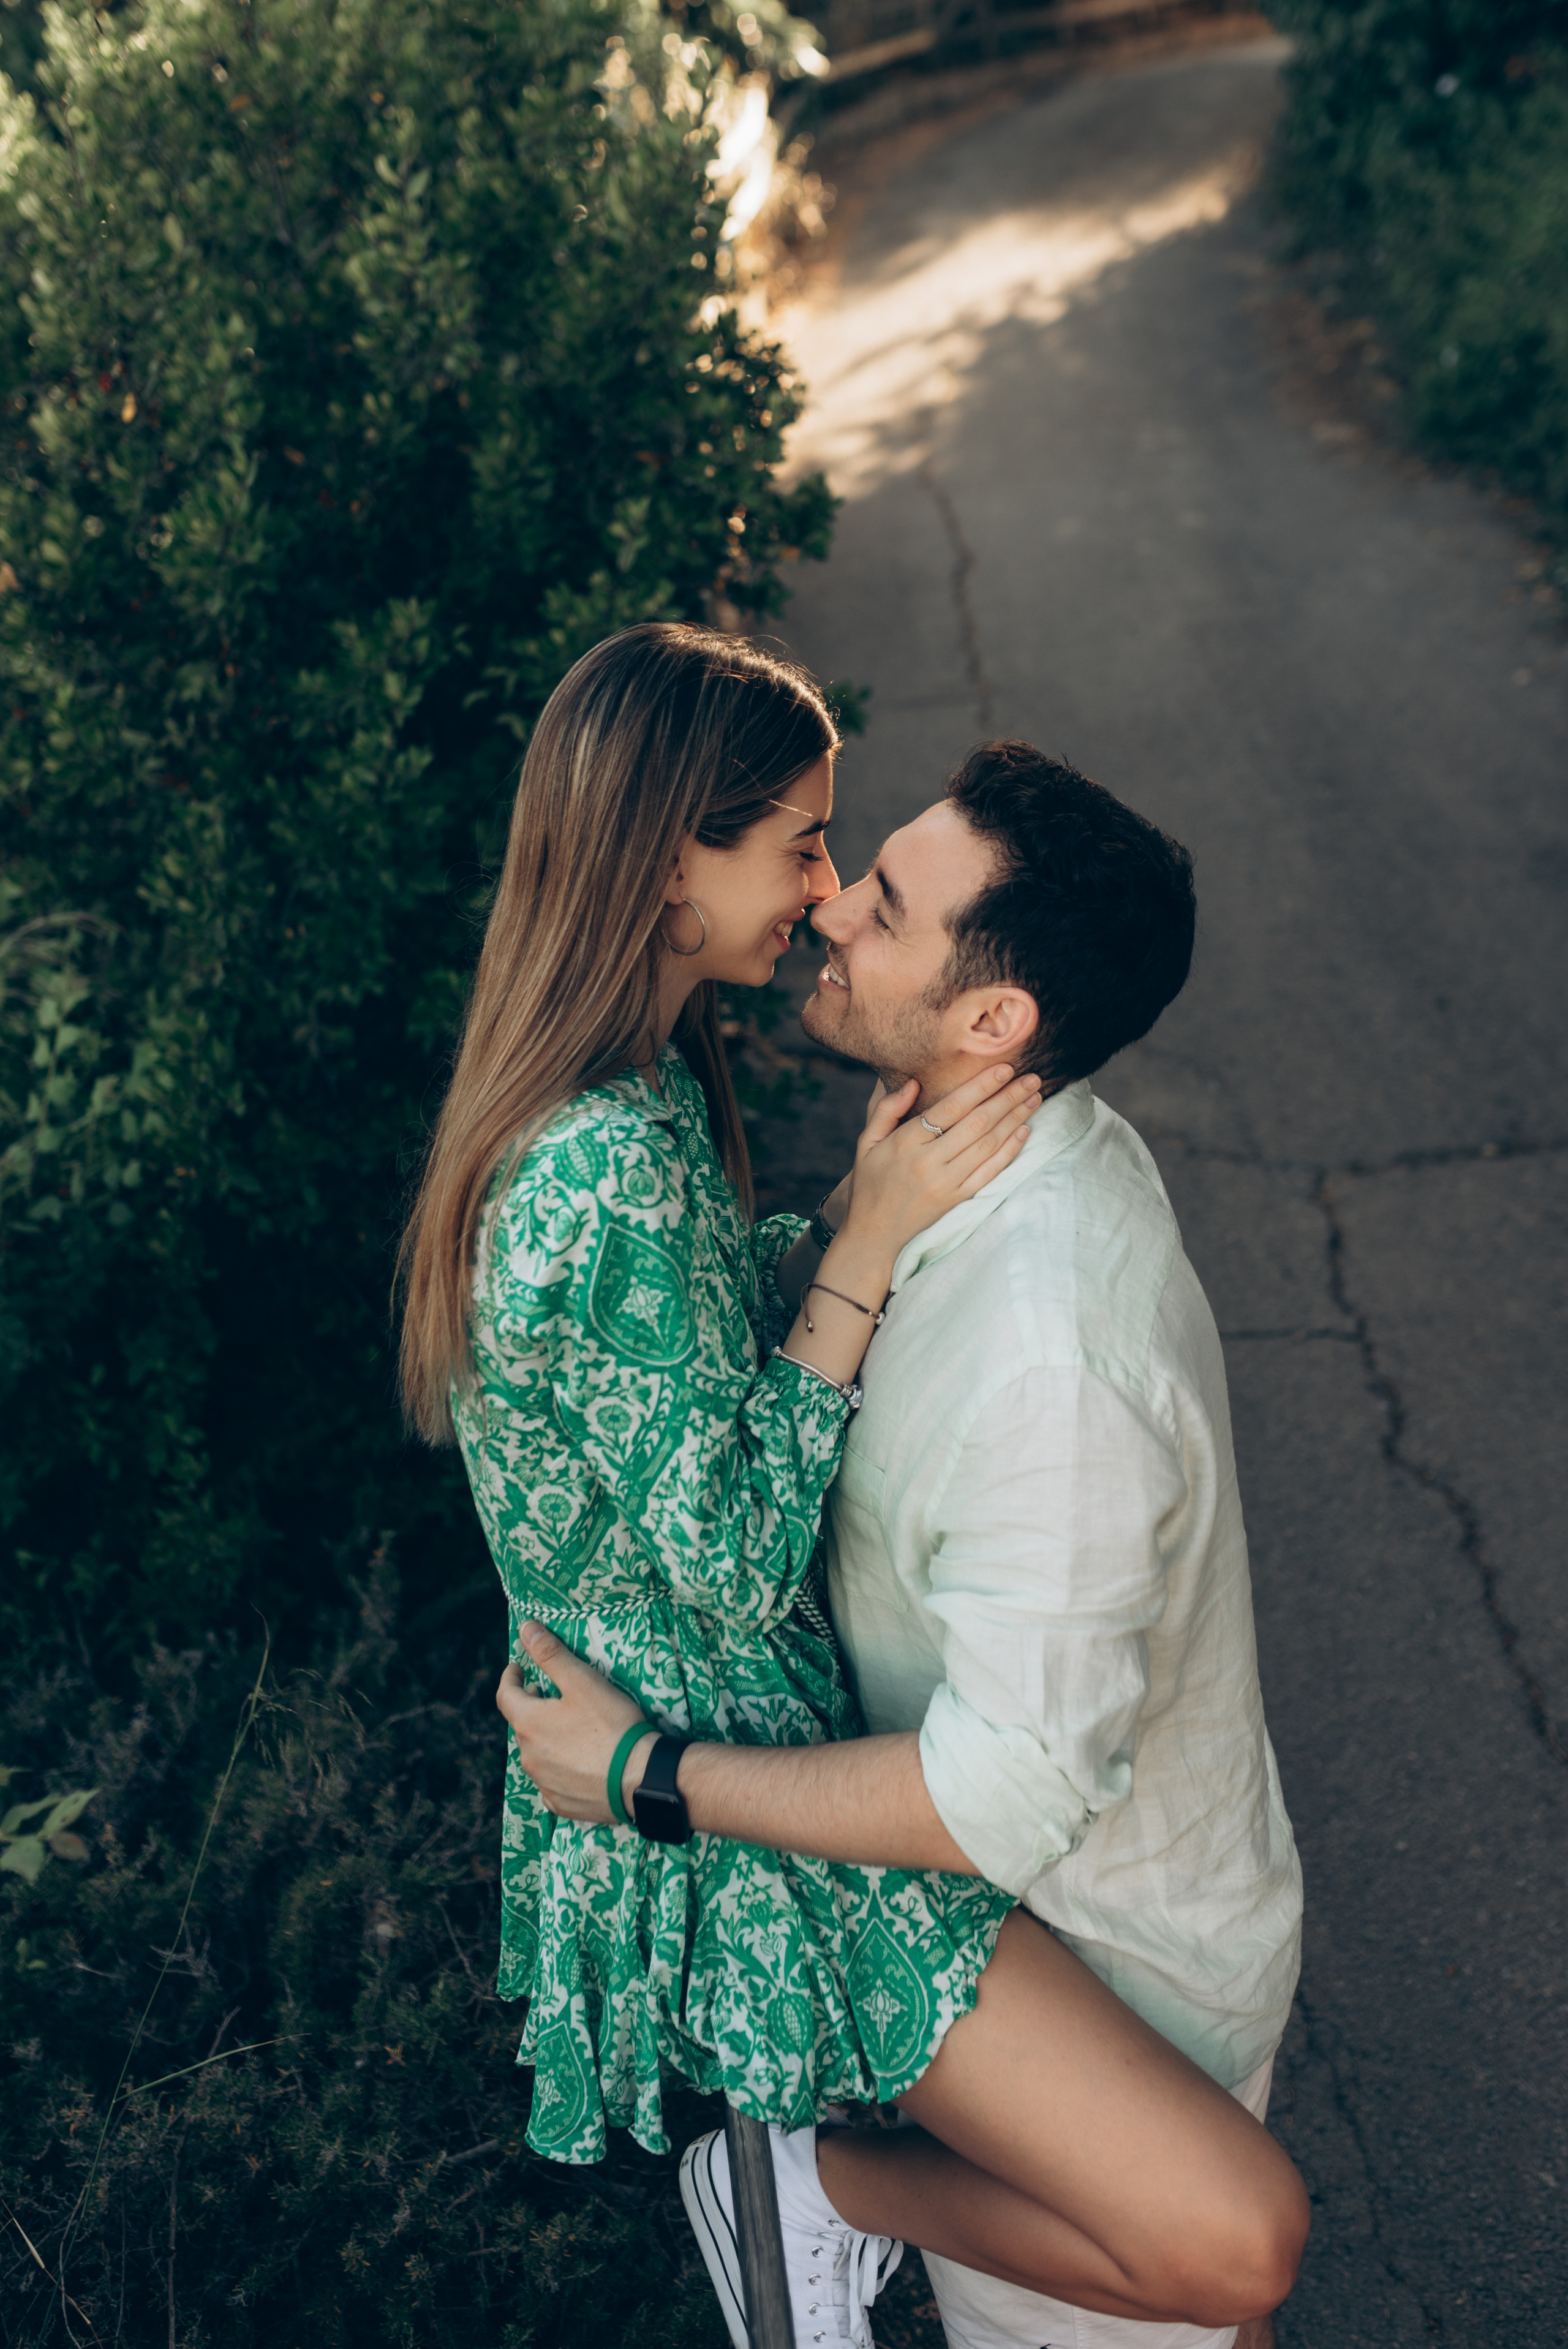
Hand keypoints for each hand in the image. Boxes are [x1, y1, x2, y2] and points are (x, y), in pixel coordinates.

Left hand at [497, 1623, 656, 1824]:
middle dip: (531, 1706)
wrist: (640, 1779)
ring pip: (536, 1754)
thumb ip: (551, 1654)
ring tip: (566, 1727)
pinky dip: (558, 1768)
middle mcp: (529, 1756)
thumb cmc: (611, 1725)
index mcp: (529, 1724)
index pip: (505, 1695)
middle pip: (522, 1725)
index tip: (517, 1667)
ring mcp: (544, 1783)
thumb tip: (525, 1628)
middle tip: (547, 1693)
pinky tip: (576, 1762)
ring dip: (545, 1738)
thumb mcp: (583, 1681)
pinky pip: (551, 1781)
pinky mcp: (561, 1804)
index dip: (510, 1677)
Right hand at [840, 1064, 1041, 1258]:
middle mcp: (928, 1162)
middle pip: (977, 1123)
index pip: (951, 1108)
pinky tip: (1024, 1131)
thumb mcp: (866, 1142)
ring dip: (1015, 1119)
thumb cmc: (870, 1182)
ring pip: (988, 1144)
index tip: (1004, 1069)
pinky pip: (990, 1172)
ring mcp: (946, 1183)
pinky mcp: (958, 1200)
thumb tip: (914, 1082)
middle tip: (1032, 1078)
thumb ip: (887, 1110)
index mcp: (906, 1142)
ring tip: (1034, 1098)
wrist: (874, 1233)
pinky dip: (1010, 1150)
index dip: (980, 1086)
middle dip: (1008, 1097)